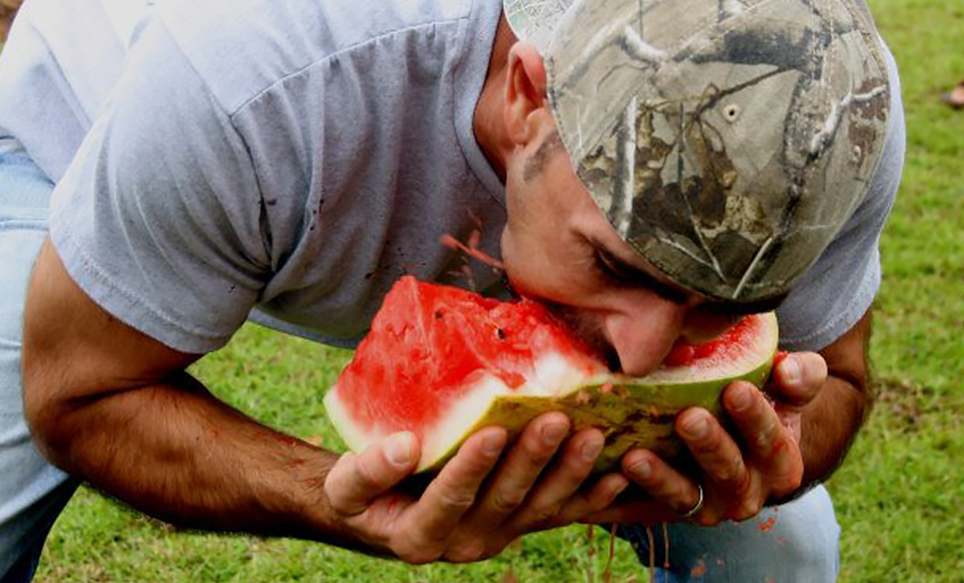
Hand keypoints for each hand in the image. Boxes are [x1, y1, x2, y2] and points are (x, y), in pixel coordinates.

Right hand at [322, 412, 629, 563]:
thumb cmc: (361, 492)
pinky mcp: (521, 525)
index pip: (451, 499)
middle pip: (505, 499)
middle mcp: (466, 543)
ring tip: (591, 434)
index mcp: (421, 536)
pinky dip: (592, 496)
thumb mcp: (346, 484)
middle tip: (556, 419)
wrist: (382, 512)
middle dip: (533, 459)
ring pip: (540, 505)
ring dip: (569, 471)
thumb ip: (369, 469)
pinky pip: (561, 514)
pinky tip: (617, 473)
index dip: (472, 468)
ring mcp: (499, 535)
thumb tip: (404, 446)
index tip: (491, 431)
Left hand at [582, 351, 828, 525]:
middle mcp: (748, 493)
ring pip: (685, 496)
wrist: (738, 447)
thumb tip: (788, 369)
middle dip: (708, 444)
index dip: (755, 416)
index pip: (769, 439)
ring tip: (635, 457)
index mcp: (780, 463)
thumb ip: (800, 377)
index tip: (736, 389)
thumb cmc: (762, 406)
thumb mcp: (788, 393)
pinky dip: (628, 498)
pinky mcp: (672, 512)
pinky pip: (649, 509)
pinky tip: (610, 476)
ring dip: (660, 478)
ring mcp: (709, 507)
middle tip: (687, 417)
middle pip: (728, 470)